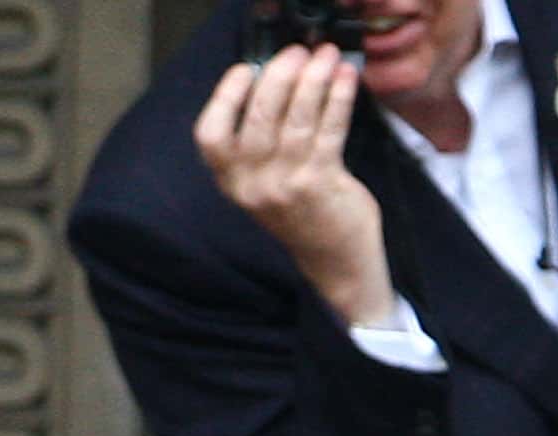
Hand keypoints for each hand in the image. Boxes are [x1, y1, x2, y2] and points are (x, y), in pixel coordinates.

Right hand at [195, 45, 394, 328]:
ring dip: (313, 80)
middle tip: (297, 53)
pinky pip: (328, 130)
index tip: (246, 69)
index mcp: (232, 183)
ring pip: (295, 119)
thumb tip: (278, 80)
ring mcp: (286, 186)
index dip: (226, 97)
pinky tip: (345, 79)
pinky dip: (338, 98)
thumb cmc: (304, 214)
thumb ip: (262, 141)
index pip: (211, 135)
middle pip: (258, 117)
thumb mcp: (266, 183)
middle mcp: (253, 186)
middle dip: (279, 75)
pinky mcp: (319, 184)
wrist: (335, 262)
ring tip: (326, 57)